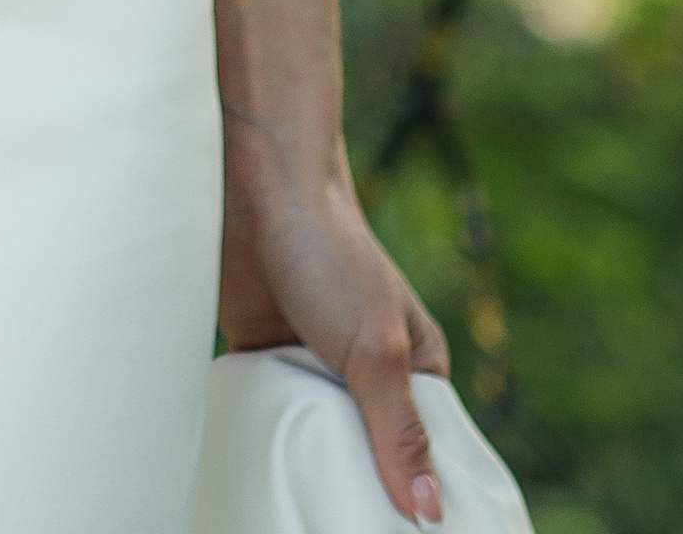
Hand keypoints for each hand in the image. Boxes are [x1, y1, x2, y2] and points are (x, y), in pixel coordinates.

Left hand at [219, 157, 451, 525]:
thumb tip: (430, 511)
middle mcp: (366, 372)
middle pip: (366, 456)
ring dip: (307, 468)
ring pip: (314, 442)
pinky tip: (262, 480)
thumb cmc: (330, 251)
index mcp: (413, 368)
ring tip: (302, 518)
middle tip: (338, 532)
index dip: (418, 499)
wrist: (253, 184)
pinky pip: (269, 421)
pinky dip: (265, 444)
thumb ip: (397, 431)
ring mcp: (312, 367)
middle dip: (356, 490)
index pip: (426, 455)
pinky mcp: (264, 360)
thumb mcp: (376, 348)